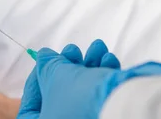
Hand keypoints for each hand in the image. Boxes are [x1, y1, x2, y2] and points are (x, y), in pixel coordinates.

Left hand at [17, 39, 160, 118]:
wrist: (130, 106)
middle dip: (69, 67)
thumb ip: (46, 65)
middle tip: (75, 50)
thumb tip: (45, 57)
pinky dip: (106, 74)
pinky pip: (103, 96)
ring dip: (91, 65)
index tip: (45, 62)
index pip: (30, 109)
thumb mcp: (56, 75)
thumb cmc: (84, 97)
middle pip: (60, 97)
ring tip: (98, 48)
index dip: (36, 81)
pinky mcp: (111, 115)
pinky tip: (109, 60)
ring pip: (84, 93)